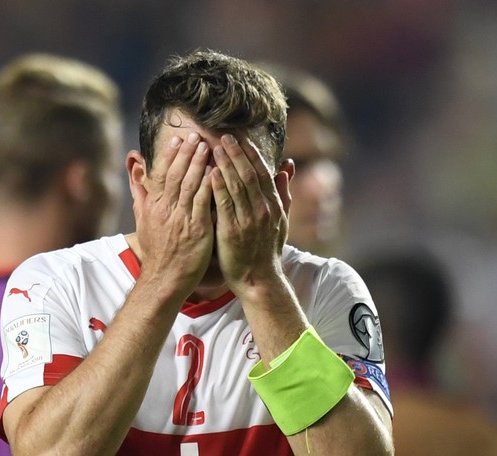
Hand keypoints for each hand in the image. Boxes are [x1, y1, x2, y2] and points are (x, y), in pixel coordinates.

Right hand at [131, 132, 213, 296]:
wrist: (164, 279)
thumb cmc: (157, 251)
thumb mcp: (142, 221)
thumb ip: (140, 195)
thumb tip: (134, 173)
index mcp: (155, 206)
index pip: (162, 175)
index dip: (171, 156)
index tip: (178, 139)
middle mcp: (166, 210)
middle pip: (175, 175)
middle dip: (186, 154)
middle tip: (196, 135)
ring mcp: (181, 219)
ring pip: (189, 186)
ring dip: (198, 164)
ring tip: (207, 147)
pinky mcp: (196, 230)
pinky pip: (202, 204)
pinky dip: (208, 187)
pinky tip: (216, 173)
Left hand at [210, 135, 291, 294]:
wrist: (258, 279)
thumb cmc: (266, 250)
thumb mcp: (281, 222)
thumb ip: (283, 194)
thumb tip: (286, 169)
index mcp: (273, 205)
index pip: (262, 172)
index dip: (250, 153)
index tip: (240, 138)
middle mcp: (263, 210)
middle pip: (248, 174)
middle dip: (236, 153)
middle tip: (223, 135)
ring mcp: (248, 220)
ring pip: (236, 185)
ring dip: (225, 164)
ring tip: (214, 147)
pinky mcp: (232, 231)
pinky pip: (224, 204)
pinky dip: (218, 186)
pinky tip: (210, 172)